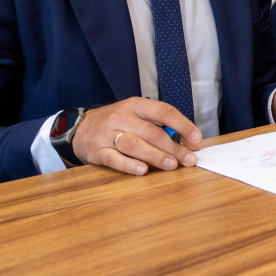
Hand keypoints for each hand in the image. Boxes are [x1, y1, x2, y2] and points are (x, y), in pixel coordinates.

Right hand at [72, 97, 201, 175]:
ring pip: (134, 145)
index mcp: (135, 105)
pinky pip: (114, 159)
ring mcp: (107, 134)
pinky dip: (129, 165)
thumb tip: (186, 141)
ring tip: (172, 166)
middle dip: (173, 147)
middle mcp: (121, 117)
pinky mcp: (97, 151)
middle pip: (151, 132)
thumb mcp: (136, 115)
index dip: (182, 125)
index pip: (163, 111)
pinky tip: (143, 171)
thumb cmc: (117, 122)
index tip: (196, 139)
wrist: (79, 128)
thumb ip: (158, 125)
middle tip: (189, 159)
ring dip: (155, 156)